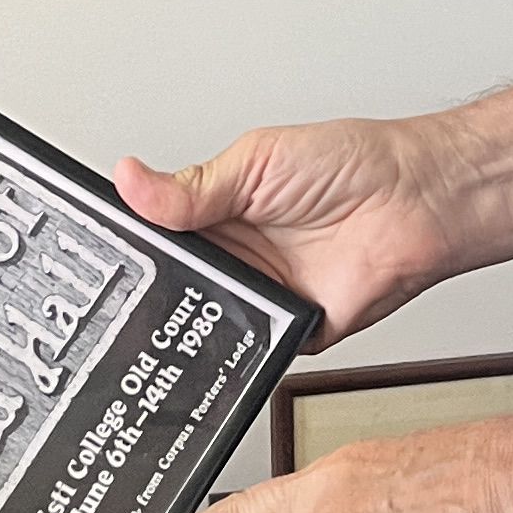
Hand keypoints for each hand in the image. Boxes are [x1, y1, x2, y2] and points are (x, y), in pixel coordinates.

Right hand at [114, 85, 512, 349]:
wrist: (414, 202)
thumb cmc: (353, 165)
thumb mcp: (257, 160)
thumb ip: (192, 186)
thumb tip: (130, 179)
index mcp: (219, 210)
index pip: (157, 236)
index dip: (130, 246)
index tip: (99, 253)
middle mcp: (236, 258)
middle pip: (172, 285)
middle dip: (149, 291)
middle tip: (125, 290)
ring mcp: (260, 296)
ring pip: (202, 323)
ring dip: (187, 320)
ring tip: (170, 308)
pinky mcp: (288, 331)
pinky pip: (247, 353)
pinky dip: (232, 351)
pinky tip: (220, 334)